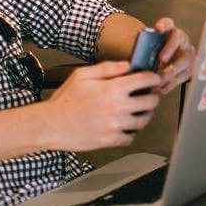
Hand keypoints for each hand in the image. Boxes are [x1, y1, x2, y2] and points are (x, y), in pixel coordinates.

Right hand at [42, 60, 161, 149]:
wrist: (51, 125)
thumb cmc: (65, 100)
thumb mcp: (82, 75)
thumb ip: (107, 68)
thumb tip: (127, 66)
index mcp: (112, 89)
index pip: (145, 80)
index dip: (154, 77)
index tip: (155, 78)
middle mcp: (118, 107)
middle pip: (151, 101)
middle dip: (153, 96)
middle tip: (149, 95)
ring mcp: (115, 126)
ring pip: (144, 120)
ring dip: (146, 114)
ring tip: (141, 111)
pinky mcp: (110, 140)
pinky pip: (131, 137)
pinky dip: (132, 132)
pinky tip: (127, 126)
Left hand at [152, 17, 193, 93]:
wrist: (163, 64)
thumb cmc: (154, 55)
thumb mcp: (149, 49)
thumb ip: (145, 50)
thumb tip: (134, 60)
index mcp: (169, 31)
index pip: (168, 23)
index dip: (164, 24)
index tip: (158, 28)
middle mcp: (181, 39)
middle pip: (178, 38)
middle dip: (170, 49)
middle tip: (161, 59)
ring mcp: (188, 53)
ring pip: (184, 59)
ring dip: (172, 70)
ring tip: (160, 79)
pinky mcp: (190, 68)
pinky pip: (185, 75)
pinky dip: (173, 83)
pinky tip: (163, 88)